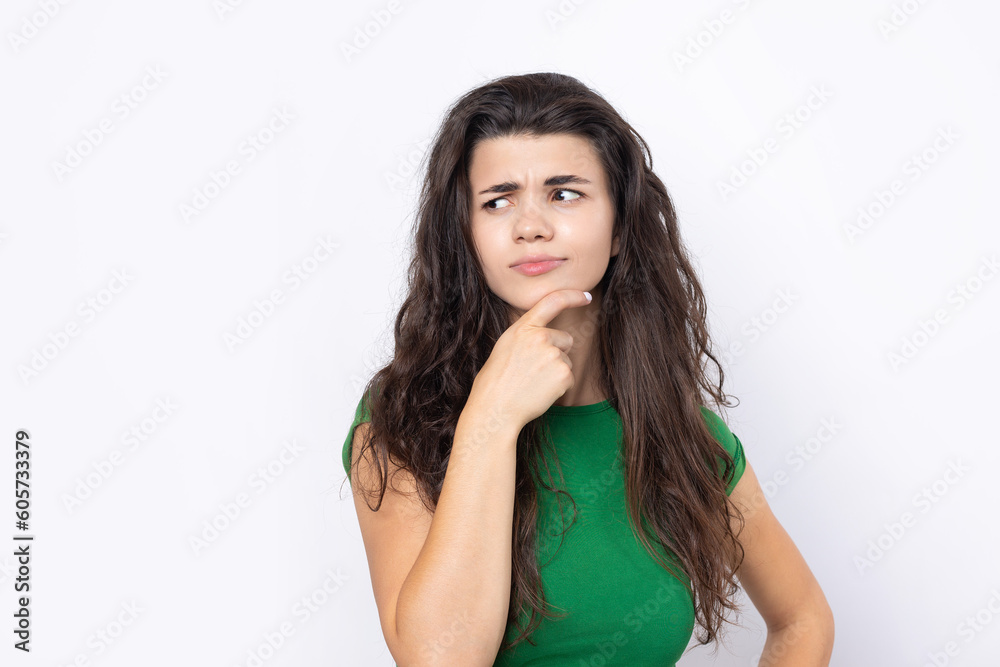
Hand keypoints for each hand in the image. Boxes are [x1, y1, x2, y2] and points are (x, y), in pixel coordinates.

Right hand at [468, 289, 592, 428]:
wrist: (495, 408)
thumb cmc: (496, 382)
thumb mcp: (506, 347)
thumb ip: (527, 336)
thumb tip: (548, 336)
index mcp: (523, 328)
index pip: (552, 302)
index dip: (572, 296)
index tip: (585, 296)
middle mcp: (540, 337)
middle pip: (565, 339)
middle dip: (557, 352)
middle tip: (532, 370)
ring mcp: (553, 354)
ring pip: (566, 360)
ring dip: (556, 372)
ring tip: (532, 382)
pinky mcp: (564, 373)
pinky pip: (569, 378)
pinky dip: (559, 387)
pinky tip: (540, 392)